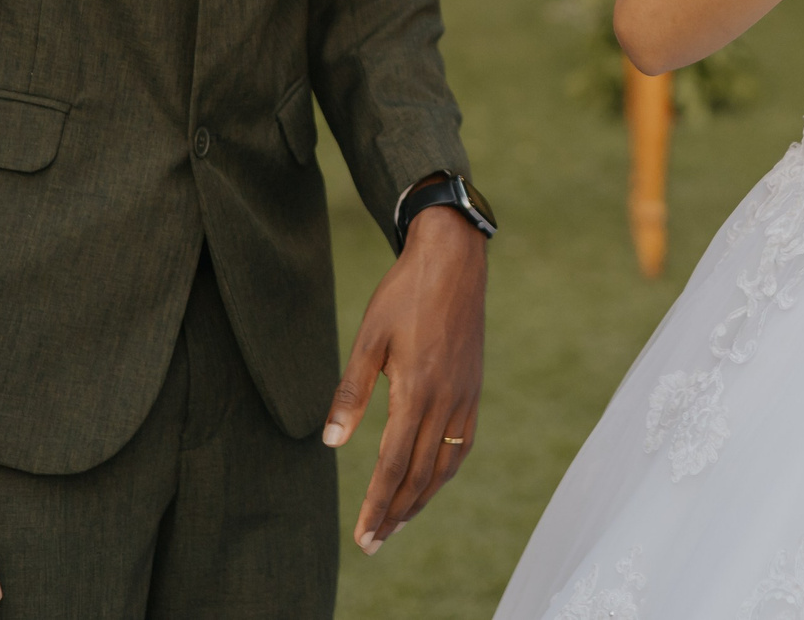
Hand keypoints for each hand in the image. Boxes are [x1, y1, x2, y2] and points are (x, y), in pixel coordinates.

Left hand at [323, 205, 486, 552]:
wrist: (454, 260)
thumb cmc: (404, 294)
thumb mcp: (368, 338)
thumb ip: (350, 393)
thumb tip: (330, 443)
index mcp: (417, 390)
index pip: (393, 465)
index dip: (377, 504)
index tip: (363, 534)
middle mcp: (446, 401)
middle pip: (419, 475)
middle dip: (395, 513)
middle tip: (373, 543)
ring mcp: (464, 396)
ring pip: (445, 466)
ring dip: (421, 500)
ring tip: (399, 523)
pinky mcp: (473, 388)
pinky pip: (462, 445)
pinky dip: (445, 472)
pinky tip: (431, 481)